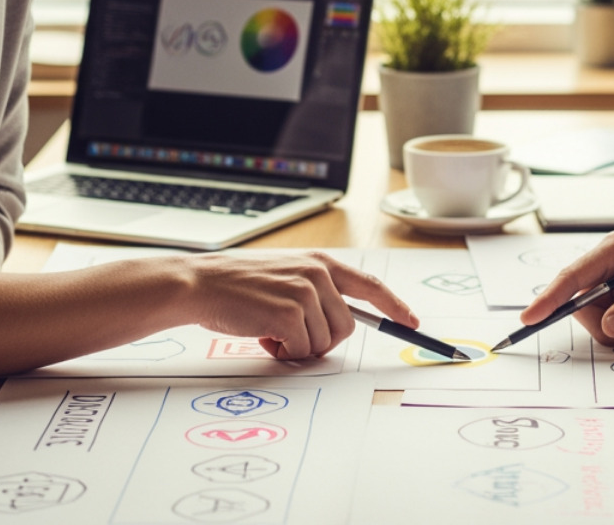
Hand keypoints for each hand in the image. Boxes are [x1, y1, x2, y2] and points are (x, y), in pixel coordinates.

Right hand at [190, 250, 416, 359]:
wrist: (201, 283)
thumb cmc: (239, 284)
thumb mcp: (286, 274)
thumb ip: (316, 290)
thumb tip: (340, 324)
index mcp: (320, 263)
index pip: (369, 284)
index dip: (394, 305)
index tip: (412, 321)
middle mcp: (318, 275)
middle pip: (347, 327)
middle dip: (321, 339)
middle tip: (288, 332)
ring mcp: (305, 293)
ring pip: (325, 342)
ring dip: (298, 346)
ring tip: (270, 328)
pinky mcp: (290, 314)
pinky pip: (302, 351)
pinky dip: (282, 352)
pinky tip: (262, 334)